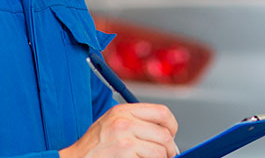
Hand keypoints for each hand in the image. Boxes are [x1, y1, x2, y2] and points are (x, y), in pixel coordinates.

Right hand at [59, 103, 178, 157]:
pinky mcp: (125, 155)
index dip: (171, 126)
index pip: (161, 112)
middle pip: (165, 134)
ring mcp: (125, 140)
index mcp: (123, 111)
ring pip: (161, 151)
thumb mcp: (112, 124)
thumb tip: (163, 131)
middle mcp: (124, 122)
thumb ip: (135, 122)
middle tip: (165, 155)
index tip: (170, 135)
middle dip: (169, 149)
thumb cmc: (93, 147)